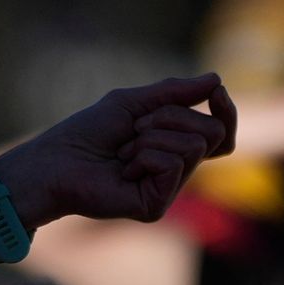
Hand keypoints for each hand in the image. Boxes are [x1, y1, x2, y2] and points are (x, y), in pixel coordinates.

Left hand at [0, 75, 237, 226]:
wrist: (57, 160)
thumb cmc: (88, 132)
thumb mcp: (134, 102)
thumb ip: (175, 92)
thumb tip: (216, 79)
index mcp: (175, 147)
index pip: (220, 134)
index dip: (226, 112)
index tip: (217, 92)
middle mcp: (176, 171)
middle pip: (211, 133)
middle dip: (172, 117)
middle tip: (136, 128)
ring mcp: (168, 190)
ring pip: (193, 145)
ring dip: (152, 136)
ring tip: (124, 150)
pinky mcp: (156, 205)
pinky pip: (173, 164)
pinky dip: (146, 154)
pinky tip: (123, 168)